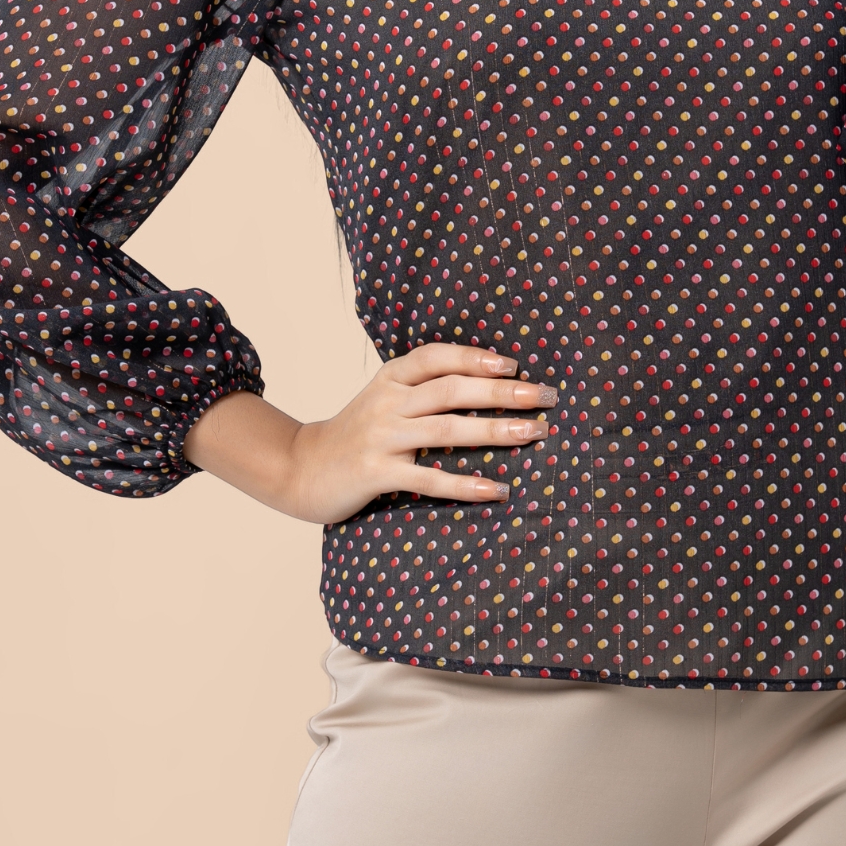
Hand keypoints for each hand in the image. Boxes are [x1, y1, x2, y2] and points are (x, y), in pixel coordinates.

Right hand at [193, 341, 544, 525]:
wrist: (301, 469)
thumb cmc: (357, 434)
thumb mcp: (384, 399)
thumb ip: (423, 388)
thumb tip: (488, 382)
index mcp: (391, 379)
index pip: (437, 357)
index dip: (475, 357)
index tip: (514, 363)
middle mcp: (387, 402)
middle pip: (452, 390)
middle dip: (503, 391)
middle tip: (544, 396)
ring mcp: (381, 438)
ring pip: (447, 430)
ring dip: (495, 431)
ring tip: (533, 433)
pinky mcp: (376, 474)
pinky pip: (429, 478)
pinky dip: (466, 484)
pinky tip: (497, 488)